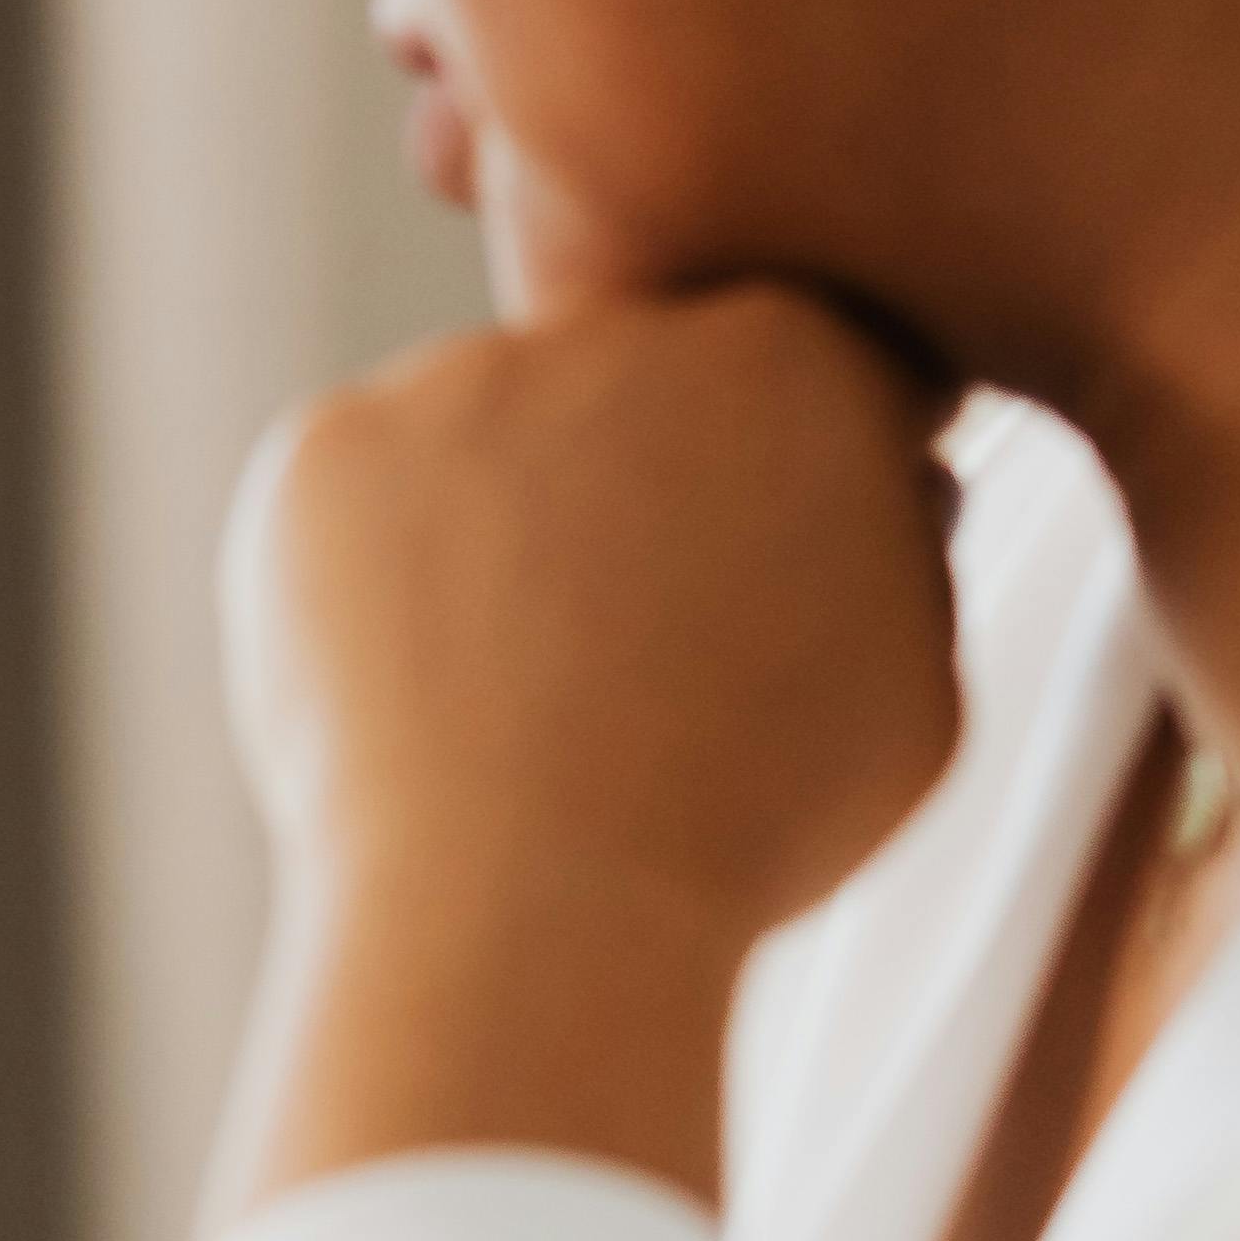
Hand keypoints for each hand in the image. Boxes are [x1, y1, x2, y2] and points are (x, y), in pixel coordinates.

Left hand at [215, 287, 961, 1212]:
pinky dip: (374, 576)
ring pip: (485, 437)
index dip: (762, 495)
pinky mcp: (325, 443)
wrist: (536, 913)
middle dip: (625, 498)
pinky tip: (418, 685)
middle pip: (627, 392)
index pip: (784, 379)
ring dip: (498, 531)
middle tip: (617, 660)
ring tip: (517, 696)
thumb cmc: (746, 828)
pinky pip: (361, 491)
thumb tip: (892, 474)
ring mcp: (460, 375)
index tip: (738, 592)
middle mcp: (625, 327)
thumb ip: (905, 548)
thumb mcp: (914, 691)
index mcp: (799, 355)